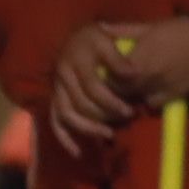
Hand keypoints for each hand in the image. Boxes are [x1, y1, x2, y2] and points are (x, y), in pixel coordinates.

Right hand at [47, 20, 138, 150]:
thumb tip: (133, 74)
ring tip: (109, 135)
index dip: (111, 101)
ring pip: (67, 114)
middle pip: (80, 103)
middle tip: (126, 121)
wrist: (72, 36)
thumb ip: (118, 57)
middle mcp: (63, 75)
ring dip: (88, 128)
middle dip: (103, 116)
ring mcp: (56, 89)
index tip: (130, 111)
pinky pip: (55, 122)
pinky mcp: (54, 99)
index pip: (92, 86)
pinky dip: (65, 138)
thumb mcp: (106, 39)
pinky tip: (78, 152)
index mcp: (76, 60)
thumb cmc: (94, 37)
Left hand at [109, 16, 188, 108]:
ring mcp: (159, 91)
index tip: (103, 69)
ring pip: (134, 100)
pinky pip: (152, 105)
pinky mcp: (173, 98)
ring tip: (132, 85)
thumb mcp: (149, 26)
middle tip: (115, 79)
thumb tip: (100, 27)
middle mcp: (145, 80)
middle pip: (119, 91)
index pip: (108, 76)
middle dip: (115, 87)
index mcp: (136, 62)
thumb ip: (123, 30)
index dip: (104, 74)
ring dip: (130, 94)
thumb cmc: (180, 29)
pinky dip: (148, 99)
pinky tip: (150, 90)